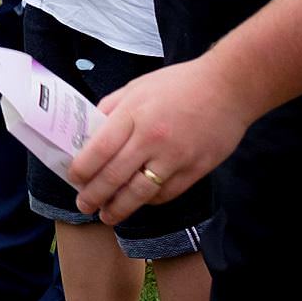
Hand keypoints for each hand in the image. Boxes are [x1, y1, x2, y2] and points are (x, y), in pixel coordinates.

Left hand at [68, 56, 250, 222]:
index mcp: (132, 115)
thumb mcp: (135, 88)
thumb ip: (110, 110)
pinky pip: (167, 194)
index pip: (98, 150)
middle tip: (83, 205)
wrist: (228, 88)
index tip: (73, 179)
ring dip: (119, 208)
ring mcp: (176, 157)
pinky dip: (149, 201)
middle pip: (114, 176)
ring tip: (107, 216)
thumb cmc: (178, 84)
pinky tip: (138, 202)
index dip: (82, 170)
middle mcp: (151, 138)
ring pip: (140, 193)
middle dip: (94, 195)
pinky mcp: (197, 169)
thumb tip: (87, 134)